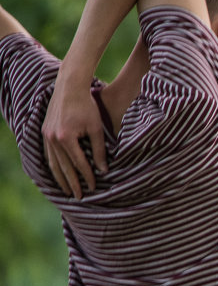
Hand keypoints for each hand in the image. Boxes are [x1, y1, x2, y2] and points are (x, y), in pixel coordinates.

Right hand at [42, 77, 106, 198]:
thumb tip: (104, 170)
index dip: (87, 177)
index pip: (79, 164)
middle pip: (63, 168)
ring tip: (67, 190)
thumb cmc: (87, 106)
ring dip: (60, 178)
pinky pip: (48, 154)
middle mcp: (53, 139)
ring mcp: (46, 136)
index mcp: (66, 138)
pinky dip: (53, 166)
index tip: (94, 188)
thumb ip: (100, 150)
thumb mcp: (96, 128)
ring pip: (53, 163)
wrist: (70, 87)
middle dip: (72, 184)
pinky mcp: (45, 132)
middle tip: (79, 198)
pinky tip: (58, 173)